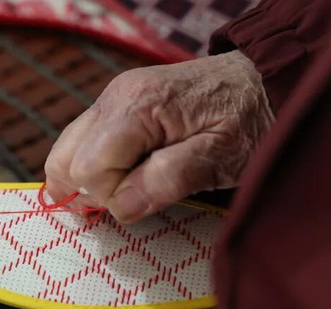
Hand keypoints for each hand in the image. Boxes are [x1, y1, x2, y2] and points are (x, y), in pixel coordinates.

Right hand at [44, 50, 273, 223]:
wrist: (266, 79)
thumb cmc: (251, 120)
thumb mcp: (222, 156)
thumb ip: (169, 179)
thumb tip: (120, 206)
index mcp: (136, 106)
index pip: (88, 170)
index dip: (112, 197)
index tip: (149, 199)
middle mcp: (113, 98)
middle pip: (64, 162)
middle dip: (94, 191)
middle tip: (136, 196)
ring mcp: (110, 101)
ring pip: (65, 155)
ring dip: (90, 182)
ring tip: (131, 187)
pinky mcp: (115, 108)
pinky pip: (82, 145)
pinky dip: (96, 168)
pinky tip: (127, 174)